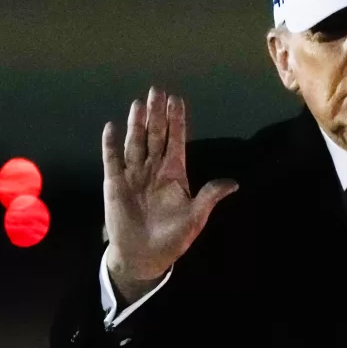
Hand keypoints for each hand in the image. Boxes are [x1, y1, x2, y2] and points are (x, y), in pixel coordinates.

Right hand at [102, 88, 237, 298]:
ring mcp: (134, 175)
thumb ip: (209, 196)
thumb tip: (234, 183)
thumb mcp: (195, 217)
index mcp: (175, 173)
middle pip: (156, 135)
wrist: (145, 256)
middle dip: (157, 114)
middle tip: (158, 90)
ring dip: (137, 123)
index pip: (176, 140)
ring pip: (136, 143)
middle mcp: (154, 169)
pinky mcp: (115, 184)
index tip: (177, 100)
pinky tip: (111, 127)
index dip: (176, 121)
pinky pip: (112, 160)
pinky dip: (110, 144)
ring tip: (139, 103)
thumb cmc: (173, 237)